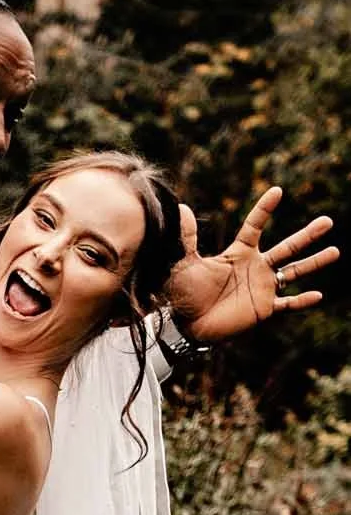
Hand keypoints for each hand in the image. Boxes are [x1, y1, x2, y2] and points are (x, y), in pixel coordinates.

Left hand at [166, 187, 337, 345]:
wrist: (187, 323)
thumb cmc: (185, 293)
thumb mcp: (185, 262)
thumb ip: (187, 237)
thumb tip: (180, 208)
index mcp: (240, 253)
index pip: (256, 226)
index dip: (264, 209)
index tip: (277, 191)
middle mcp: (256, 268)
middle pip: (288, 247)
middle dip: (308, 235)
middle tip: (328, 221)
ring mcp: (263, 288)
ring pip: (294, 272)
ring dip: (314, 263)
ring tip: (335, 251)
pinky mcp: (264, 309)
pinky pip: (288, 304)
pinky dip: (302, 301)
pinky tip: (318, 295)